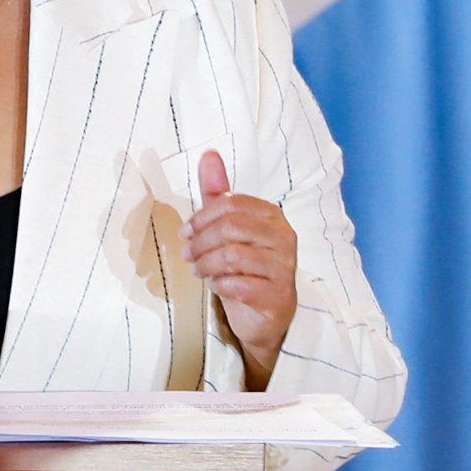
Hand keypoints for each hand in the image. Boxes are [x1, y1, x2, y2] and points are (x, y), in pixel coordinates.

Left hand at [185, 150, 296, 389]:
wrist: (266, 316)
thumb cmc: (246, 267)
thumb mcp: (229, 229)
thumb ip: (219, 194)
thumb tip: (208, 154)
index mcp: (273, 217)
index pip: (232, 205)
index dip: (202, 217)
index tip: (185, 232)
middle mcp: (284, 239)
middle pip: (231, 228)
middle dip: (201, 241)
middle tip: (187, 254)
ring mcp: (284, 269)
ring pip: (233, 256)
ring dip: (206, 264)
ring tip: (197, 270)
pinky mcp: (278, 297)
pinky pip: (240, 285)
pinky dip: (220, 285)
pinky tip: (216, 286)